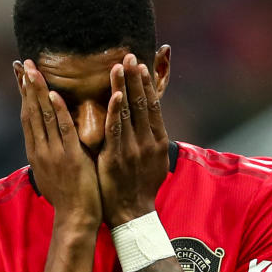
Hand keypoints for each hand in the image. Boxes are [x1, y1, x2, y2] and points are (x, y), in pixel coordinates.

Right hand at [17, 60, 101, 229]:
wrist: (75, 218)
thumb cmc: (69, 198)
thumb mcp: (53, 172)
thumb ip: (50, 153)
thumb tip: (48, 140)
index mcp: (36, 152)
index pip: (27, 117)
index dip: (24, 95)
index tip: (21, 76)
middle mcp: (40, 150)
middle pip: (30, 112)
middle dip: (27, 87)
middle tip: (24, 63)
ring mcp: (54, 154)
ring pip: (43, 117)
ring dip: (38, 92)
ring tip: (33, 70)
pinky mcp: (70, 158)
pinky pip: (63, 130)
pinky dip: (57, 112)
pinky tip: (54, 94)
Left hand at [97, 53, 169, 226]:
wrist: (132, 215)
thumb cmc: (139, 189)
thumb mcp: (154, 163)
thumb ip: (152, 142)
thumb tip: (152, 125)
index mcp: (157, 142)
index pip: (153, 106)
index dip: (147, 85)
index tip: (142, 65)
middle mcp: (148, 142)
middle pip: (142, 103)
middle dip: (136, 78)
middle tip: (130, 55)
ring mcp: (132, 149)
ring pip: (128, 112)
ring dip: (123, 87)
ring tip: (119, 66)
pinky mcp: (116, 157)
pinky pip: (115, 130)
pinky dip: (115, 111)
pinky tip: (114, 95)